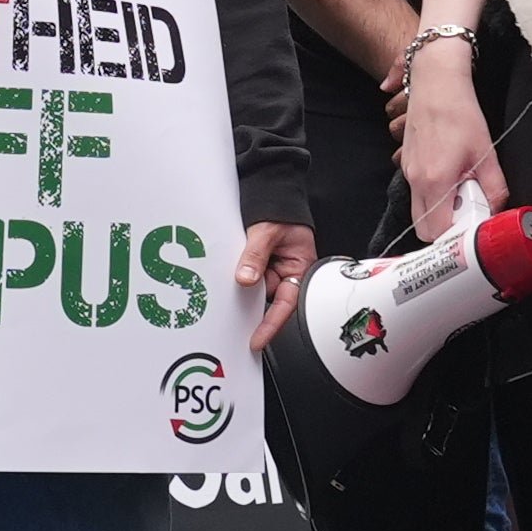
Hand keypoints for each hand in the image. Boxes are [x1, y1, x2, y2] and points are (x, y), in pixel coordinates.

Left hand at [237, 222, 315, 353]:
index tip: (257, 339)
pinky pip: (248, 275)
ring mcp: (272, 268)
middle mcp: (287, 272)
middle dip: (250, 301)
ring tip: (235, 267)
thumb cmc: (281, 209)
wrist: (274, 191)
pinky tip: (231, 267)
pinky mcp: (258, 264)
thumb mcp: (266, 231)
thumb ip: (255, 255)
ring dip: (242, 283)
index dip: (271, 324)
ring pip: (254, 287)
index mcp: (300, 267)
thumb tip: (246, 278)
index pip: (286, 303)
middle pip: (267, 298)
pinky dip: (239, 274)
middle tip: (233, 304)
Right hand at [393, 56, 497, 241]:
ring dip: (439, 213)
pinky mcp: (406, 163)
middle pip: (423, 228)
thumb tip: (497, 212)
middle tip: (469, 216)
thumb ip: (494, 188)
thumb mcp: (486, 152)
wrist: (435, 82)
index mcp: (435, 181)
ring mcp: (407, 171)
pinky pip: (417, 193)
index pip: (437, 232)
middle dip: (445, 231)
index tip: (473, 229)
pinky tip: (451, 178)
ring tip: (462, 194)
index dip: (455, 237)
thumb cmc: (460, 112)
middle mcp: (416, 180)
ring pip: (418, 211)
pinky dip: (433, 197)